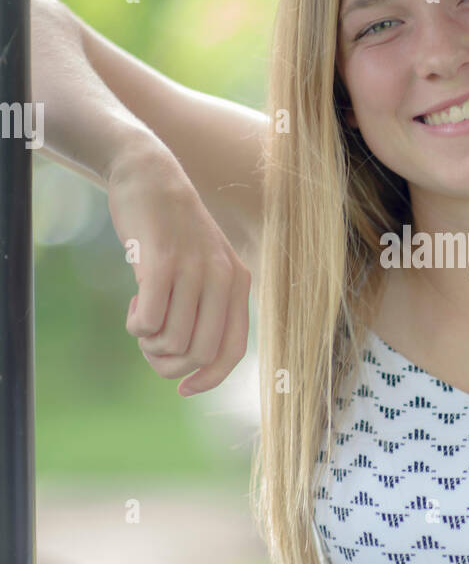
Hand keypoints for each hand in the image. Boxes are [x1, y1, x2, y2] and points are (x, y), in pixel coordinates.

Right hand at [107, 138, 251, 395]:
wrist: (150, 175)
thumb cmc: (171, 230)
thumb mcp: (204, 265)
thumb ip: (207, 305)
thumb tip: (189, 362)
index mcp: (238, 282)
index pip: (233, 351)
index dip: (209, 378)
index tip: (184, 388)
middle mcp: (223, 277)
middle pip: (199, 353)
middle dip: (168, 362)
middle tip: (150, 342)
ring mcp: (193, 268)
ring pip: (173, 341)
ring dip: (150, 343)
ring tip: (142, 318)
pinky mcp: (161, 261)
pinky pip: (150, 321)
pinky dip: (138, 325)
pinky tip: (135, 304)